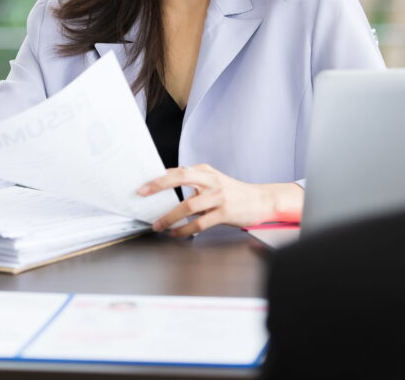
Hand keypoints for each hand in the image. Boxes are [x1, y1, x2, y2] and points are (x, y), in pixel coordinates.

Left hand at [138, 163, 303, 236]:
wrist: (261, 200)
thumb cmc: (232, 192)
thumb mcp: (212, 181)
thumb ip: (192, 183)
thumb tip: (164, 187)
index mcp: (205, 171)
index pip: (177, 171)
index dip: (158, 178)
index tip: (143, 186)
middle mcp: (211, 181)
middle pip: (181, 177)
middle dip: (159, 185)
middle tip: (142, 193)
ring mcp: (219, 196)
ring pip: (188, 205)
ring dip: (169, 216)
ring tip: (158, 225)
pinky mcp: (225, 212)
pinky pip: (200, 223)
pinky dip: (185, 229)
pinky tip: (176, 233)